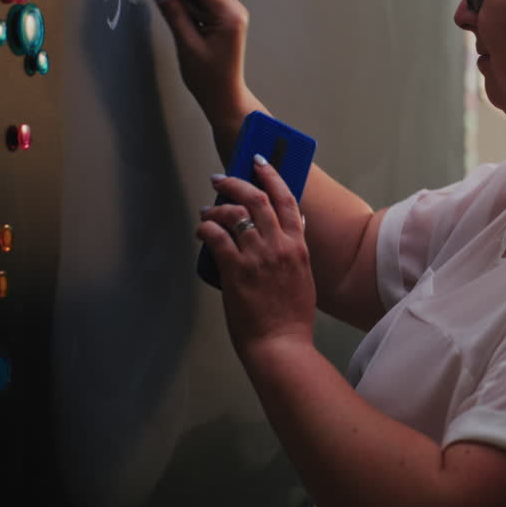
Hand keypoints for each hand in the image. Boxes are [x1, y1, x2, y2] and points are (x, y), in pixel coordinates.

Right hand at [151, 0, 253, 121]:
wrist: (223, 96)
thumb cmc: (208, 77)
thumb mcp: (187, 45)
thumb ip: (174, 15)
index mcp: (230, 16)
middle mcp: (235, 11)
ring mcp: (232, 15)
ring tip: (170, 8)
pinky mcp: (225, 20)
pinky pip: (207, 2)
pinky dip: (191, 4)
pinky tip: (180, 14)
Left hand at [197, 156, 315, 361]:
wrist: (281, 343)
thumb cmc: (291, 316)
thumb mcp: (304, 276)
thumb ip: (298, 249)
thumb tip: (298, 224)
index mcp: (298, 246)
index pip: (287, 199)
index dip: (271, 176)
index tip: (259, 163)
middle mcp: (279, 245)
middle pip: (256, 200)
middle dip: (236, 183)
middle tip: (222, 179)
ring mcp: (257, 257)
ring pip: (234, 215)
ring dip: (217, 207)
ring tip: (208, 210)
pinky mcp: (236, 270)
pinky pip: (216, 237)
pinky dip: (206, 227)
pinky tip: (201, 228)